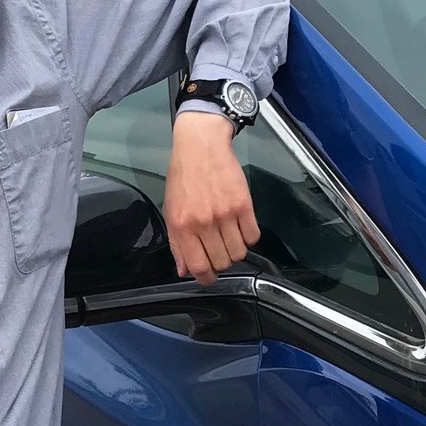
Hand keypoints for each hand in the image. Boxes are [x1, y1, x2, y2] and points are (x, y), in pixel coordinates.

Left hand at [163, 109, 260, 283]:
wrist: (201, 146)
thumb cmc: (184, 176)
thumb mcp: (171, 211)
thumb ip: (177, 243)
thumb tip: (184, 270)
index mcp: (183, 226)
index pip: (198, 267)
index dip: (206, 278)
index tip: (209, 277)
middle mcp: (204, 222)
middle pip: (222, 263)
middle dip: (221, 262)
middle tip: (218, 250)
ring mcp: (225, 214)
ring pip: (239, 253)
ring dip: (236, 250)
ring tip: (229, 237)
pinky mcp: (244, 205)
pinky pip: (253, 236)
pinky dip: (248, 237)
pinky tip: (240, 226)